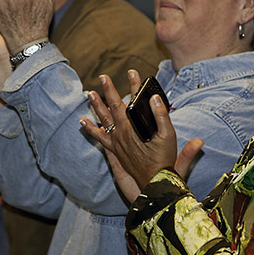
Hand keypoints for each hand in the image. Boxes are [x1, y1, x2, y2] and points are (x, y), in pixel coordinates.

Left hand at [80, 71, 203, 201]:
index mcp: (134, 127)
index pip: (133, 100)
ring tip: (89, 94)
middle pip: (114, 106)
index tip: (132, 72)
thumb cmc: (163, 159)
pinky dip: (91, 129)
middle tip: (102, 77)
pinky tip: (85, 123)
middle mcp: (123, 132)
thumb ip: (162, 115)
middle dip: (108, 90)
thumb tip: (154, 98)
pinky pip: (100, 137)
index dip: (133, 85)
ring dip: (96, 105)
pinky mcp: (115, 150)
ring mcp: (117, 141)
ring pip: (104, 119)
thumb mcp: (168, 135)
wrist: (154, 182)